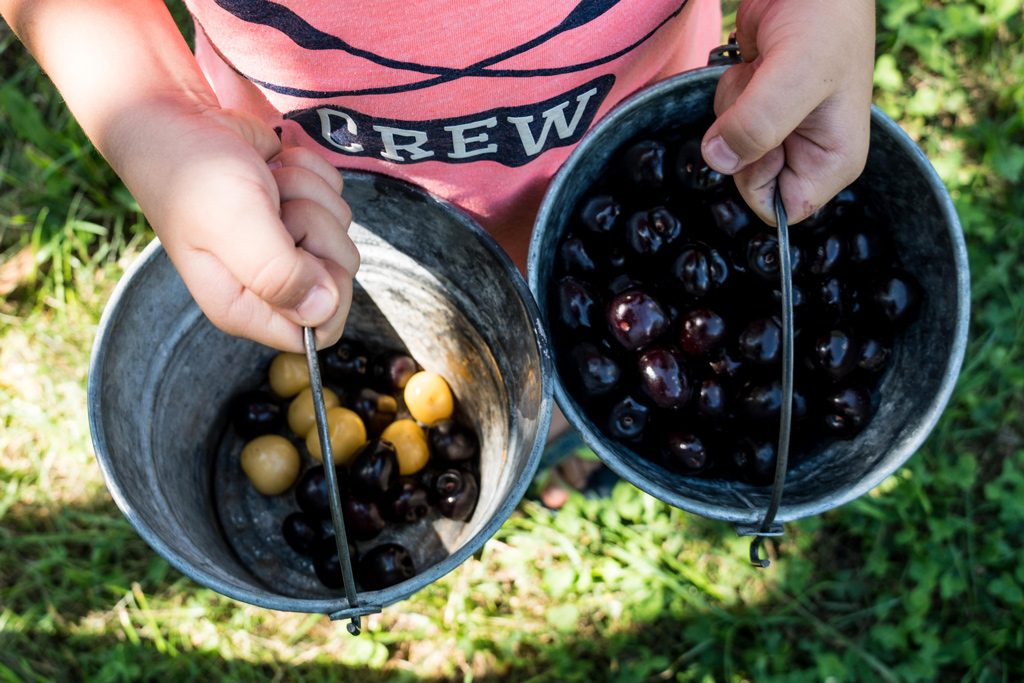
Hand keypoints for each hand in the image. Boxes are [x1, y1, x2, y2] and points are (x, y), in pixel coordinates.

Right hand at [118, 106, 357, 350]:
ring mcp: (286, 244)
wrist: (177, 117)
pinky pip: (336, 195)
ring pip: (340, 231)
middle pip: (338, 278)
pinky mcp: (298, 206)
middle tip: (276, 209)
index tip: (308, 256)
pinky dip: (311, 172)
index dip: (329, 295)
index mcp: (246, 306)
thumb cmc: (194, 173)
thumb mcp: (236, 224)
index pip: (318, 334)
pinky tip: (272, 166)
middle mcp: (269, 283)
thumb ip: (280, 274)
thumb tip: (324, 310)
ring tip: (264, 184)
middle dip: (318, 231)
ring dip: (309, 195)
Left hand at [701, 0, 875, 224]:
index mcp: (835, 161)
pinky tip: (753, 65)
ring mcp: (784, 129)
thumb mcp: (795, 73)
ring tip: (762, 71)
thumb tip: (719, 162)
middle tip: (760, 95)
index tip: (761, 140)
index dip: (758, 179)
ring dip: (733, 110)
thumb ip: (758, 123)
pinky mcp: (761, 107)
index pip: (782, 208)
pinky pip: (726, 122)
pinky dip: (730, 93)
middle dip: (741, 139)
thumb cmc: (823, 18)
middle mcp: (811, 151)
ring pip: (732, 150)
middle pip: (750, 179)